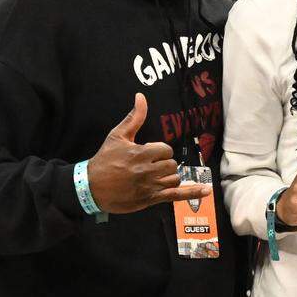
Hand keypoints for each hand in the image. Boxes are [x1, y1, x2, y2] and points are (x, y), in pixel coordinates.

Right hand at [87, 93, 208, 213]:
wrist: (90, 187)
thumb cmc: (104, 160)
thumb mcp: (117, 136)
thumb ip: (134, 118)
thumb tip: (141, 97)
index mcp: (140, 153)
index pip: (166, 150)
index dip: (160, 151)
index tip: (148, 154)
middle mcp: (147, 171)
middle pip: (172, 164)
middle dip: (164, 163)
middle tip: (149, 165)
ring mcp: (149, 187)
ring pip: (174, 178)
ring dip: (169, 176)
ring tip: (155, 176)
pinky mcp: (150, 200)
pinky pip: (176, 196)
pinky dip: (193, 193)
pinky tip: (206, 190)